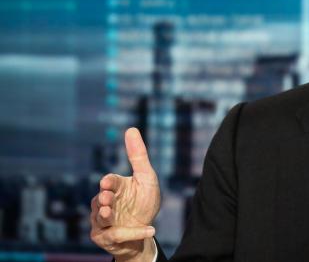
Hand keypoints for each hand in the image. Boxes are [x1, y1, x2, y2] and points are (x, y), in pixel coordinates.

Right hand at [90, 128, 160, 260]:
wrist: (146, 229)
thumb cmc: (144, 201)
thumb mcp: (146, 177)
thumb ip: (138, 156)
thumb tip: (131, 129)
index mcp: (115, 187)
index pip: (110, 182)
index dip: (109, 182)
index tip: (107, 182)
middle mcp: (104, 203)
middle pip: (100, 200)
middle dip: (103, 199)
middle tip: (106, 199)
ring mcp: (102, 221)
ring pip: (100, 218)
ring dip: (106, 216)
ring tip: (110, 213)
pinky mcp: (104, 237)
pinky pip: (115, 236)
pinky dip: (133, 233)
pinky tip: (151, 230)